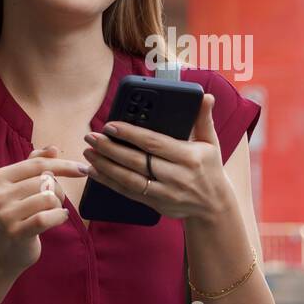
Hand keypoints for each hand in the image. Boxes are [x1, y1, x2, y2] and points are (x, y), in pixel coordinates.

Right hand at [0, 145, 88, 273]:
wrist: (3, 252)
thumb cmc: (18, 215)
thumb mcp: (21, 187)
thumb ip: (35, 165)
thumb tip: (53, 149)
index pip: (37, 164)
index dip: (63, 165)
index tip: (83, 169)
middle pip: (45, 181)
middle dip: (58, 190)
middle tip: (55, 202)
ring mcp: (4, 214)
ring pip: (47, 198)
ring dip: (58, 205)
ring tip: (53, 212)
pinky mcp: (15, 233)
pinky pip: (46, 218)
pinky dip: (58, 217)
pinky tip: (59, 218)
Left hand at [82, 93, 234, 222]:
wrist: (213, 206)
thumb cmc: (210, 169)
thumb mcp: (211, 143)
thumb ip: (204, 119)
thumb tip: (206, 97)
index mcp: (188, 157)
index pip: (154, 143)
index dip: (130, 134)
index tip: (110, 125)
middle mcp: (176, 176)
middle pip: (137, 161)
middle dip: (111, 148)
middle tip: (92, 137)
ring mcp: (165, 192)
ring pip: (129, 179)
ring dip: (105, 166)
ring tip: (89, 152)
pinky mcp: (156, 204)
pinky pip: (128, 192)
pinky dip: (109, 182)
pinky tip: (94, 171)